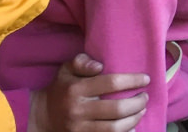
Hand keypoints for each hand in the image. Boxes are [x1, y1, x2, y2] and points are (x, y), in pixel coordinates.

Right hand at [28, 53, 150, 131]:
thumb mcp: (66, 70)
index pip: (111, 83)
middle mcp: (78, 110)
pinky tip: (132, 126)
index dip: (132, 81)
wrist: (42, 115)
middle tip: (145, 97)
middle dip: (137, 103)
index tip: (146, 79)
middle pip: (117, 109)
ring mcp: (80, 128)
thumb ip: (81, 62)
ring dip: (134, 119)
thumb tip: (100, 66)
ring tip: (141, 110)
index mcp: (76, 89)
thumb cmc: (61, 89)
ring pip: (115, 128)